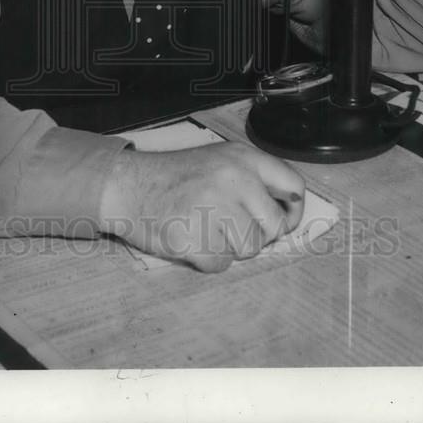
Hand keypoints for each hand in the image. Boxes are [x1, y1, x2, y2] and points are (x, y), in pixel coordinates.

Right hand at [98, 142, 304, 271]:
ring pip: (249, 249)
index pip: (294, 186)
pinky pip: (221, 264)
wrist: (128, 184)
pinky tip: (190, 238)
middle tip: (228, 226)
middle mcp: (233, 178)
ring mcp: (212, 207)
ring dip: (229, 247)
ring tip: (205, 228)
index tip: (280, 221)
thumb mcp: (219, 161)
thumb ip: (254, 181)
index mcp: (243, 158)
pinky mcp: (193, 237)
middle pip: (274, 227)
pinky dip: (207, 259)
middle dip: (256, 235)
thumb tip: (287, 217)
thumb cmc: (176, 177)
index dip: (292, 212)